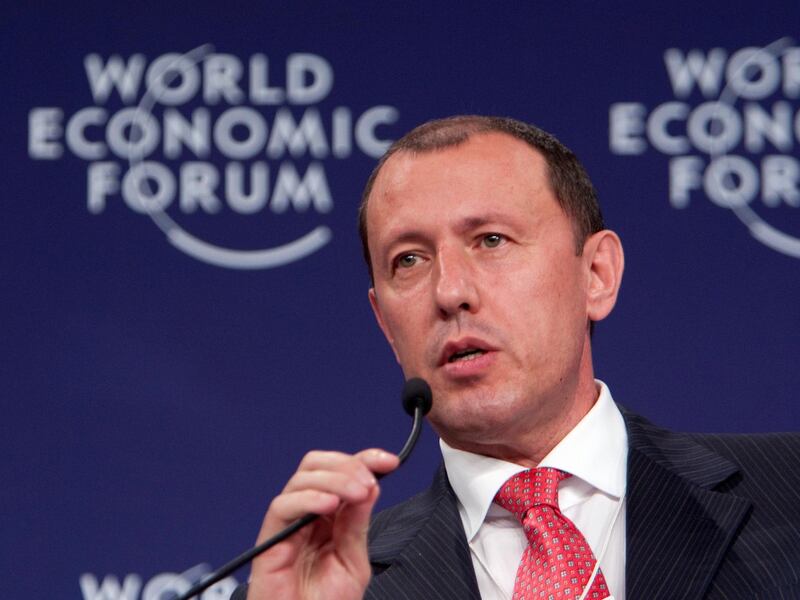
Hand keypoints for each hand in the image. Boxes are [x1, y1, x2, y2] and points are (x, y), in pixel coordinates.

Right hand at [247, 448, 399, 599]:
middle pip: (317, 465)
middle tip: (368, 482)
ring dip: (334, 479)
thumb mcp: (352, 561)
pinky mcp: (270, 540)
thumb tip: (369, 486)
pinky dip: (308, 498)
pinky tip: (329, 505)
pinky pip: (282, 506)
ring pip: (302, 479)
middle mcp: (305, 515)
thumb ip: (357, 524)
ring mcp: (287, 525)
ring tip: (356, 494)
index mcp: (326, 517)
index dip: (364, 460)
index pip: (340, 473)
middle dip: (347, 466)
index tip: (388, 461)